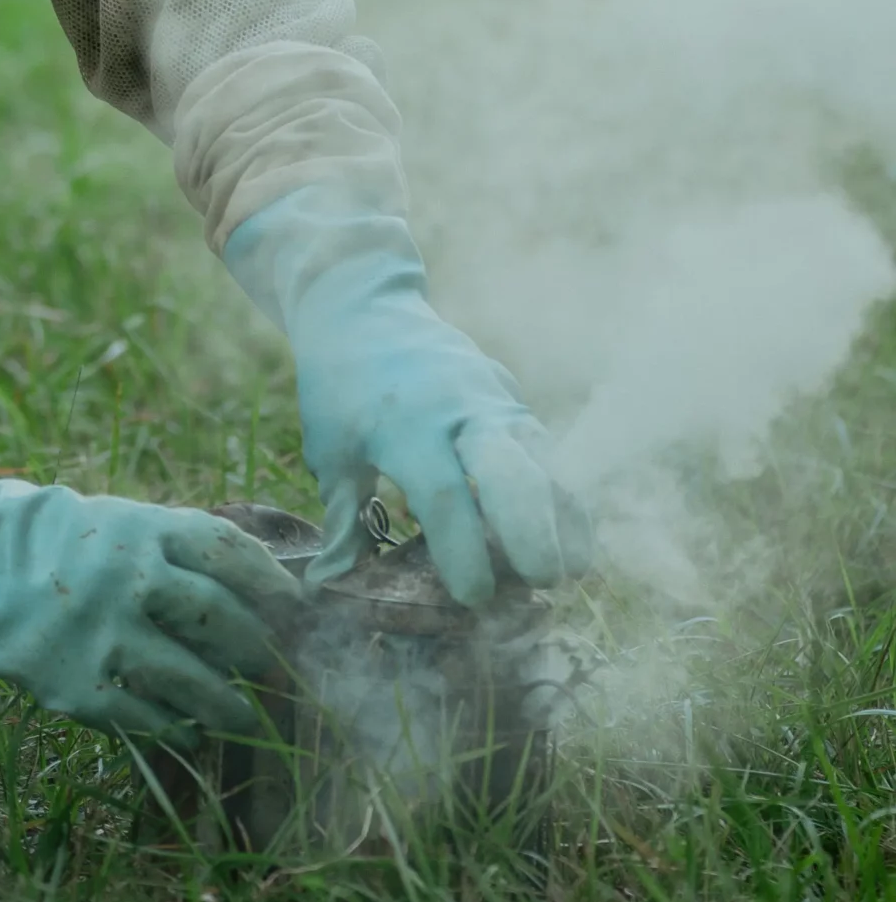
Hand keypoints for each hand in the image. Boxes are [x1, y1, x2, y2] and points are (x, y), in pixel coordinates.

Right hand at [0, 433, 299, 741]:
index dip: (276, 588)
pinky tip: (187, 734)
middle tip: (280, 672)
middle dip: (262, 653)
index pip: (235, 556)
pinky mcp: (76, 682)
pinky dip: (176, 730)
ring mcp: (105, 632)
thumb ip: (174, 550)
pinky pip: (146, 718)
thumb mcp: (115, 522)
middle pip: (226, 621)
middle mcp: (134, 576)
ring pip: (195, 680)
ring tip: (246, 716)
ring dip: (230, 705)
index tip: (299, 611)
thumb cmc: (47, 541)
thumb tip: (249, 589)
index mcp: (147, 527)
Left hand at [223, 188, 592, 605]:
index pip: (443, 494)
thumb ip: (343, 518)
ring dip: (561, 517)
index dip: (462, 549)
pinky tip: (572, 539)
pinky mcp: (513, 399)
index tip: (474, 597)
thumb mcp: (329, 448)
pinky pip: (549, 450)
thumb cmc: (339, 383)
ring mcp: (495, 399)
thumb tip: (330, 586)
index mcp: (405, 424)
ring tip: (567, 573)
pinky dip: (564, 494)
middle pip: (512, 472)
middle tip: (540, 582)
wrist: (363, 305)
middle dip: (531, 532)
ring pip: (545, 460)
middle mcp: (460, 409)